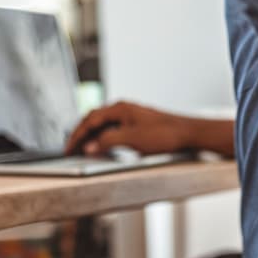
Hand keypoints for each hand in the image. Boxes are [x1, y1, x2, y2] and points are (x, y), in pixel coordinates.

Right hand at [66, 101, 190, 155]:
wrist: (188, 134)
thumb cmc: (165, 134)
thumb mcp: (132, 140)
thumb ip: (107, 141)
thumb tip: (88, 146)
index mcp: (120, 108)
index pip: (89, 120)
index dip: (76, 135)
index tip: (68, 149)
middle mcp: (123, 109)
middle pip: (93, 120)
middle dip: (80, 134)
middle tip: (70, 149)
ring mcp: (130, 116)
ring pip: (103, 125)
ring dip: (91, 136)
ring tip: (82, 150)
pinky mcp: (137, 125)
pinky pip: (113, 129)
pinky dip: (103, 138)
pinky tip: (103, 148)